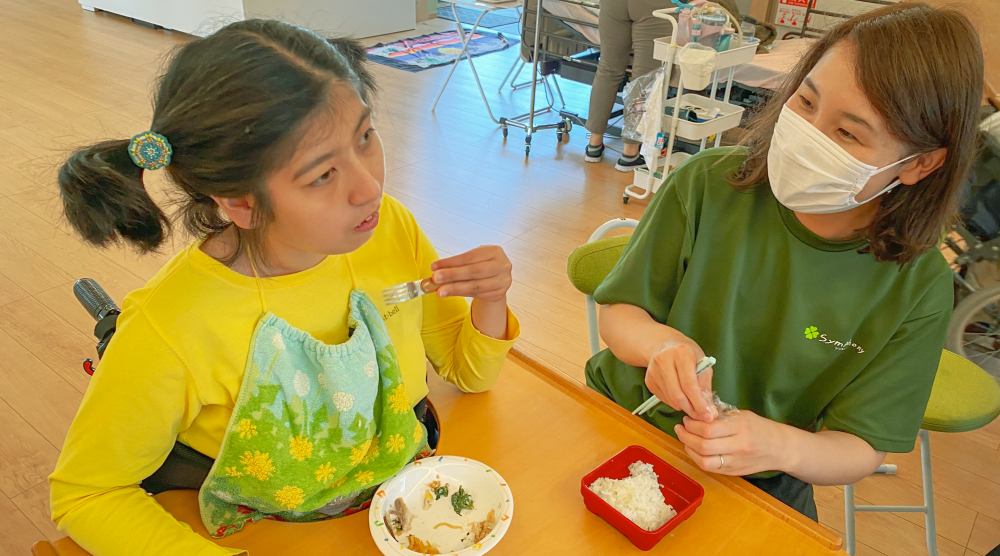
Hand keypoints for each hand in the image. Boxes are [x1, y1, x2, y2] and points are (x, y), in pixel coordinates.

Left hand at [431, 246, 511, 302]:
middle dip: (452, 275)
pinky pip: (477, 295)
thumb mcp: (473, 259)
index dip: (451, 262)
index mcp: (495, 251)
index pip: (470, 257)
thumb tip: (436, 270)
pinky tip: (451, 293)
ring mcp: (503, 281)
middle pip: (474, 271)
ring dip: (455, 289)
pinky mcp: (499, 293)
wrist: (497, 278)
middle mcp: (502, 265)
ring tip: (440, 291)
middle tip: (435, 278)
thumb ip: (457, 264)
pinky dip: (462, 294)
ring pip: (475, 286)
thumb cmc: (482, 264)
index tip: (434, 266)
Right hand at [644, 340, 714, 421]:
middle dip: (691, 409)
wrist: (664, 345)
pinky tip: (679, 395)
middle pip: (677, 395)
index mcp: (682, 353)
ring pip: (670, 400)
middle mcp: (664, 361)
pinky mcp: (648, 380)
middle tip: (700, 415)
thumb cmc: (688, 354)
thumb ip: (706, 386)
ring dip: (683, 407)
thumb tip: (709, 411)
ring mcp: (653, 371)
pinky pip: (663, 399)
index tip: (707, 415)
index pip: (689, 385)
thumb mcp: (703, 364)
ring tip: (691, 403)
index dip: (699, 403)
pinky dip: (674, 402)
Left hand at [674, 411, 790, 475]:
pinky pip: (709, 468)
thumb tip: (696, 414)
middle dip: (686, 436)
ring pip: (704, 460)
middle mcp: (738, 446)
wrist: (780, 449)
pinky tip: (693, 449)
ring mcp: (735, 462)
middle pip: (704, 446)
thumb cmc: (760, 428)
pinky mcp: (733, 472)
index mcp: (741, 428)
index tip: (687, 418)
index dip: (692, 424)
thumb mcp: (742, 415)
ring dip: (688, 449)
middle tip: (680, 427)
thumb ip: (721, 416)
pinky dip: (697, 458)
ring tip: (684, 438)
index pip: (709, 429)